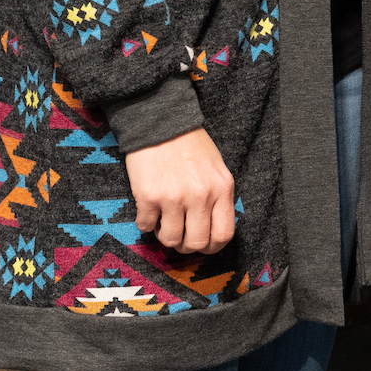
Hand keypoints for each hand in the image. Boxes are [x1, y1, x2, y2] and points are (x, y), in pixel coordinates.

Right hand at [126, 128, 233, 253]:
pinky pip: (146, 226)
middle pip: (196, 243)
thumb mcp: (217, 170)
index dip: (212, 247)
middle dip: (186, 246)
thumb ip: (218, 197)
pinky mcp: (149, 196)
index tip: (202, 245)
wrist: (162, 123)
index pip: (224, 234)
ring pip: (171, 239)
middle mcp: (201, 196)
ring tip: (163, 224)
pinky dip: (146, 224)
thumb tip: (211, 228)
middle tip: (179, 238)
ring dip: (165, 236)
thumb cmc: (190, 146)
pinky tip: (149, 212)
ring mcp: (175, 198)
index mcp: (222, 189)